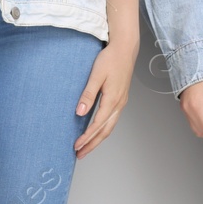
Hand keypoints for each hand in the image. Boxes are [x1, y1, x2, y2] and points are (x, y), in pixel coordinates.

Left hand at [74, 37, 135, 158]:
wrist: (125, 49)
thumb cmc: (110, 59)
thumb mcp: (96, 75)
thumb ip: (88, 94)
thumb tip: (80, 112)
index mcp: (113, 100)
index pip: (97, 125)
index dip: (87, 137)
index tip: (76, 146)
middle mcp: (119, 104)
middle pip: (105, 131)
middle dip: (92, 144)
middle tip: (80, 154)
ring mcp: (121, 103)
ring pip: (109, 127)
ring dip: (98, 139)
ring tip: (86, 148)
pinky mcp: (120, 99)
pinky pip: (111, 120)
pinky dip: (103, 130)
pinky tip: (96, 132)